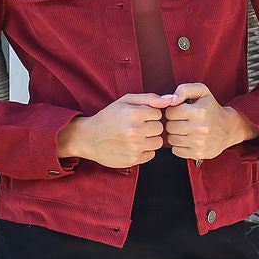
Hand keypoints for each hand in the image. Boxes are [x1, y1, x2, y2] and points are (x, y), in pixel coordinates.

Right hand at [57, 93, 172, 168]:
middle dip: (151, 127)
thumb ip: (149, 99)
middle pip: (160, 128)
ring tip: (135, 136)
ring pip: (158, 142)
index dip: (149, 114)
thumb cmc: (108, 117)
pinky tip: (133, 146)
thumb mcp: (125, 101)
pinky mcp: (133, 159)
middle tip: (136, 127)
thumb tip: (170, 99)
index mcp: (133, 113)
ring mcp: (134, 147)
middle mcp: (134, 130)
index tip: (139, 116)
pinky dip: (145, 151)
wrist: (88, 138)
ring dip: (150, 139)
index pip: (158, 113)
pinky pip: (151, 154)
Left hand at [163, 83, 258, 158]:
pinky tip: (187, 140)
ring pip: (171, 139)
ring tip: (185, 130)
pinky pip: (176, 151)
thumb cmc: (211, 108)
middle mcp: (200, 128)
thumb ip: (184, 90)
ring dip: (175, 135)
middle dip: (173, 123)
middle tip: (182, 121)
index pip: (170, 112)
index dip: (172, 111)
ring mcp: (199, 143)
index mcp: (199, 111)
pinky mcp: (198, 154)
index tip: (180, 111)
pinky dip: (179, 146)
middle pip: (169, 127)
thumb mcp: (201, 92)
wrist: (228, 129)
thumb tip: (170, 99)